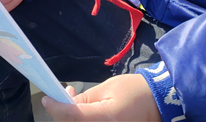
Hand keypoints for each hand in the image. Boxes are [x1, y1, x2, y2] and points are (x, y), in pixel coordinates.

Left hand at [42, 76, 161, 121]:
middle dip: (62, 113)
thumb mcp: (107, 88)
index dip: (56, 108)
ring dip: (70, 118)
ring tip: (72, 101)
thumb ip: (84, 98)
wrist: (158, 104)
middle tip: (62, 95)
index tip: (47, 98)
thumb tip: (63, 101)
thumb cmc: (134, 91)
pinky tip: (82, 111)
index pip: (73, 116)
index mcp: (107, 118)